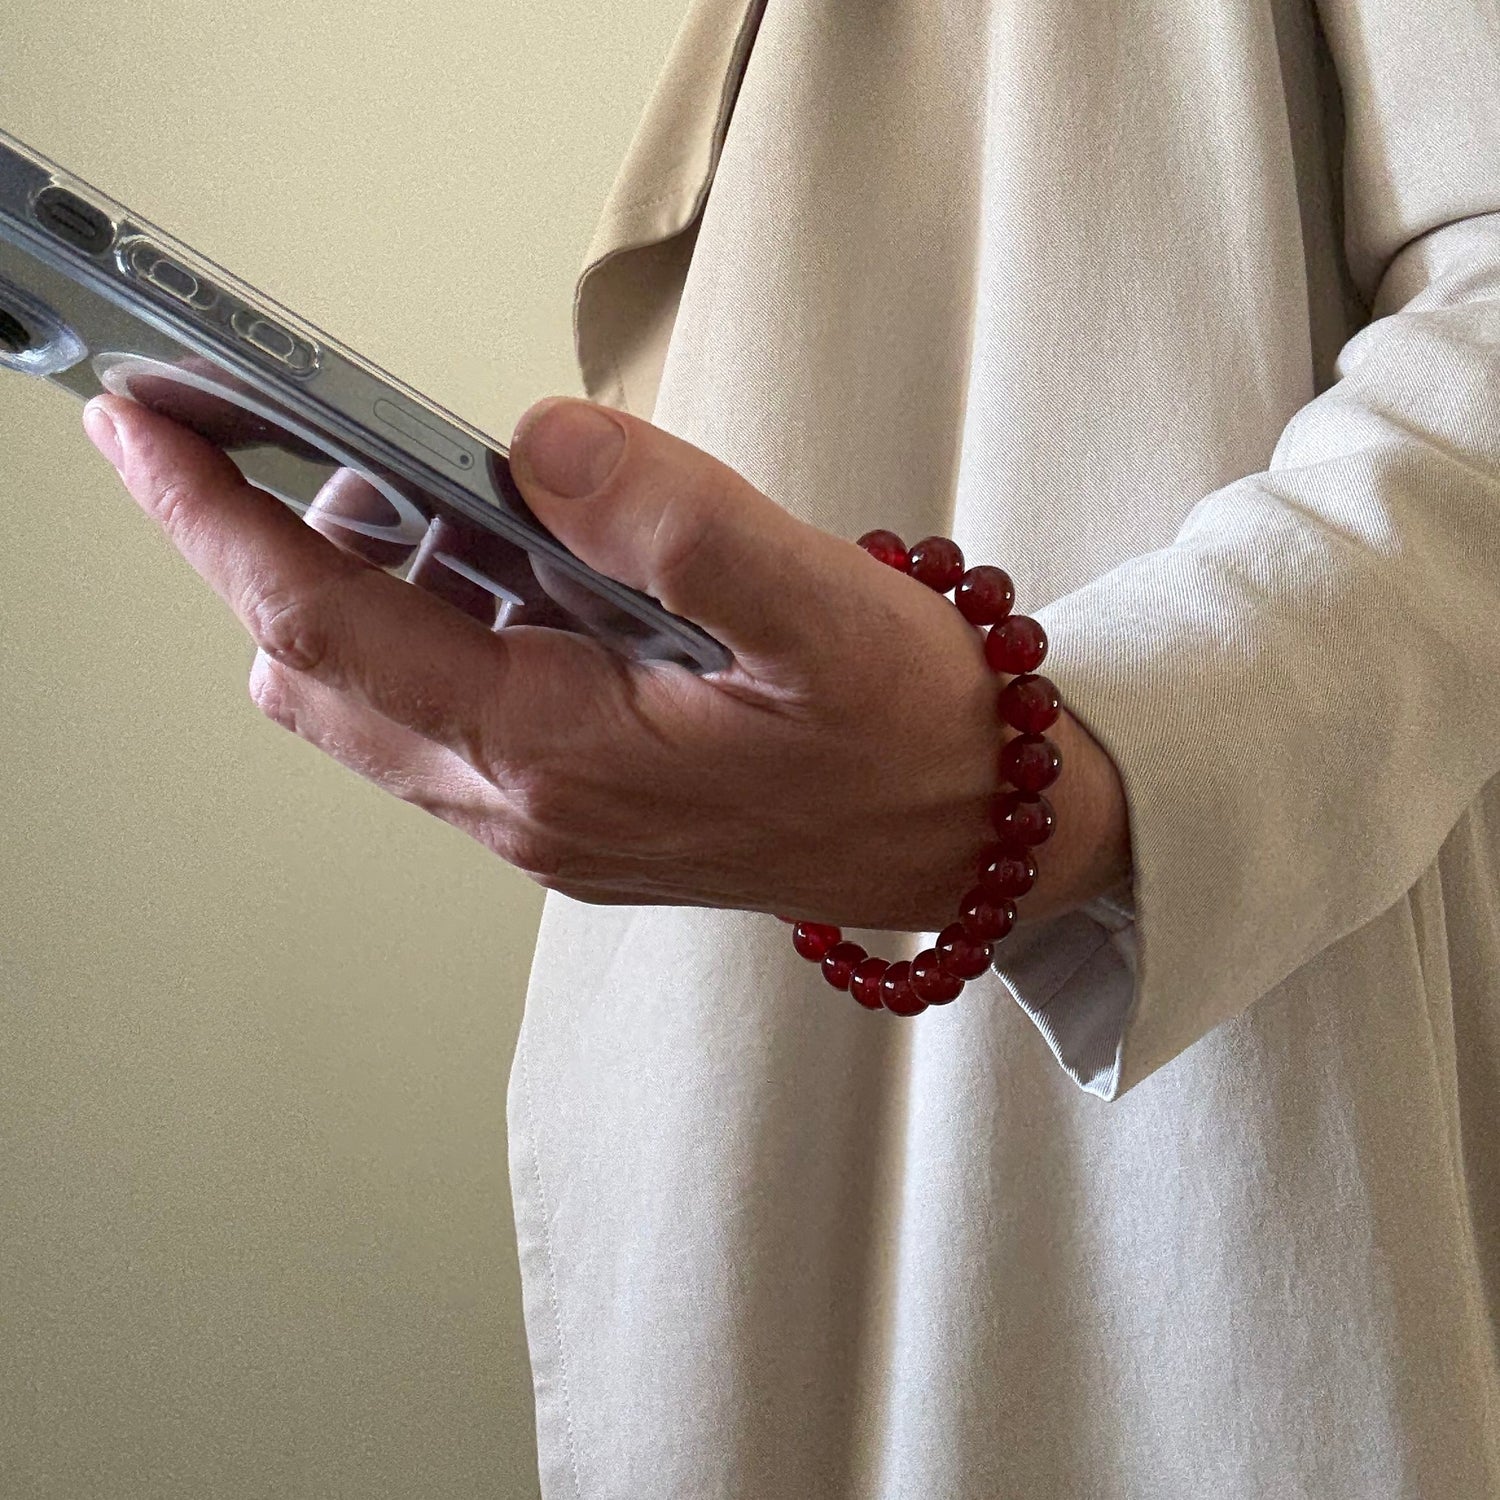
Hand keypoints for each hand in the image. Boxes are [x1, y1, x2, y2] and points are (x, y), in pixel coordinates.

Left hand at [82, 393, 1131, 931]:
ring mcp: (545, 829)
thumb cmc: (911, 735)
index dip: (218, 522)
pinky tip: (530, 594)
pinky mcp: (576, 825)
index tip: (148, 433)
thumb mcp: (821, 612)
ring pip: (375, 709)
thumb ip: (677, 523)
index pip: (328, 624)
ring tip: (471, 516)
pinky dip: (436, 647)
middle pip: (320, 674)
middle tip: (362, 457)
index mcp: (559, 752)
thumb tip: (540, 447)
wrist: (975, 838)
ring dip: (372, 601)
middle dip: (292, 556)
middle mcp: (527, 808)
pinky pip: (444, 731)